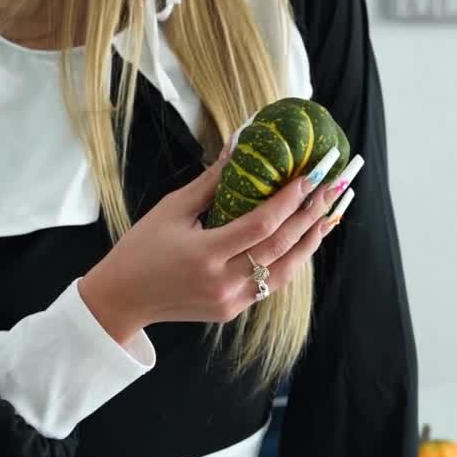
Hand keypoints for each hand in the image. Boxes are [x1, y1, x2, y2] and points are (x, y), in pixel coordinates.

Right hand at [79, 142, 342, 341]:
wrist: (122, 300)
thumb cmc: (142, 250)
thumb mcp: (172, 209)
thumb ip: (210, 182)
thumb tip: (238, 146)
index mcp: (204, 255)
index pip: (261, 225)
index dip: (290, 201)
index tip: (310, 176)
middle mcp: (223, 282)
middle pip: (281, 247)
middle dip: (311, 214)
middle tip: (334, 187)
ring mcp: (231, 301)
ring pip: (286, 271)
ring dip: (311, 241)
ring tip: (331, 213)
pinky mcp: (234, 311)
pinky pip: (273, 284)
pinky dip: (292, 260)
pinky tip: (305, 240)